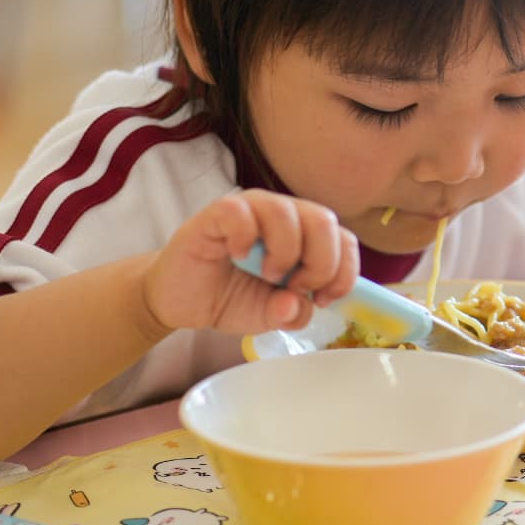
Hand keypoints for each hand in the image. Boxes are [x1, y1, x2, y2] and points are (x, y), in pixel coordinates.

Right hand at [142, 191, 358, 337]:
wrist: (180, 300)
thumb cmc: (229, 297)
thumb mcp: (269, 315)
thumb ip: (291, 313)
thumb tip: (298, 305)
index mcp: (304, 236)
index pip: (343, 239)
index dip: (344, 270)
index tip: (325, 299)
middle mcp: (282, 216)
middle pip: (323, 220)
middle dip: (319, 263)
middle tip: (295, 288)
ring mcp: (250, 209)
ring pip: (286, 211)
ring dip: (285, 251)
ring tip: (267, 275)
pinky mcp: (217, 213)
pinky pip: (241, 211)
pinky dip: (245, 236)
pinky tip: (237, 256)